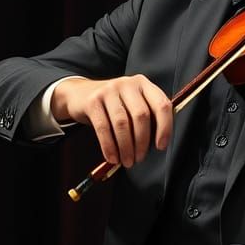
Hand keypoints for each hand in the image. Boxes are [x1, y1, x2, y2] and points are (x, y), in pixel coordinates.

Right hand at [50, 75, 172, 167]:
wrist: (80, 93)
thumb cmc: (113, 104)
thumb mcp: (132, 103)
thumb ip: (147, 116)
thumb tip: (157, 143)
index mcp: (144, 84)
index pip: (161, 104)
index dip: (164, 127)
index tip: (161, 146)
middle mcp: (128, 84)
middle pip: (141, 116)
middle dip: (142, 142)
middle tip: (139, 158)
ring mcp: (109, 90)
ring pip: (122, 123)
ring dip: (126, 147)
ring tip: (127, 160)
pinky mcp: (93, 101)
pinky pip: (103, 128)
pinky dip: (109, 146)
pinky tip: (112, 157)